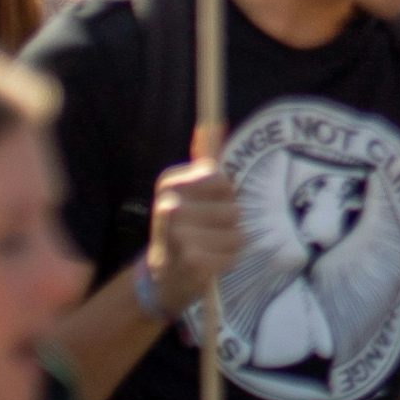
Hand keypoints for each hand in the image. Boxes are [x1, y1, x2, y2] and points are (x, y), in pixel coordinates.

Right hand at [146, 159, 241, 310]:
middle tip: (203, 233)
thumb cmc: (183, 228)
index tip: (204, 206)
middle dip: (227, 223)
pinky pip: (233, 255)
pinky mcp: (191, 262)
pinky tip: (206, 265)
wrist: (161, 277)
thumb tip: (215, 122)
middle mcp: (168, 207)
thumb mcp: (189, 190)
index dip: (223, 196)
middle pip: (233, 208)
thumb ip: (204, 156)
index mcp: (168, 184)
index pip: (222, 180)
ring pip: (237, 233)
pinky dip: (226, 262)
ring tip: (206, 249)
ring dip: (229, 244)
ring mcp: (178, 235)